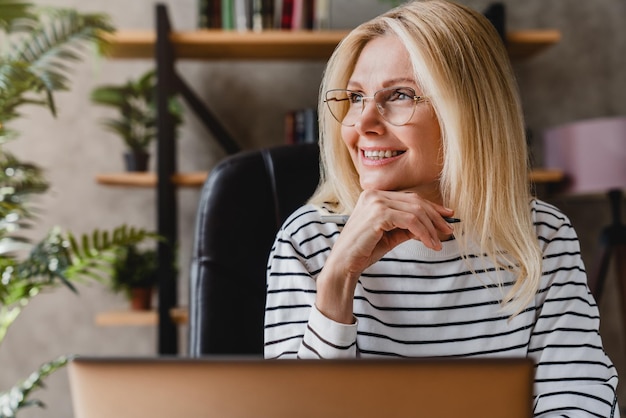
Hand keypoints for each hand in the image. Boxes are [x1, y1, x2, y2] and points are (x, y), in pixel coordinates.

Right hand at [315, 190, 454, 322]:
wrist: (344, 264)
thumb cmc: (363, 251)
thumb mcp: (390, 236)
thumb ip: (408, 227)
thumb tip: (431, 225)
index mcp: (375, 196)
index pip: (410, 198)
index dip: (431, 207)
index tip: (446, 216)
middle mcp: (374, 195)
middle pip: (415, 201)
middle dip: (435, 217)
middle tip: (448, 230)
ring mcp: (376, 202)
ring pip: (415, 211)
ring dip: (431, 228)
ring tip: (438, 243)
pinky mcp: (378, 214)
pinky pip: (410, 221)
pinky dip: (423, 233)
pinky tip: (429, 244)